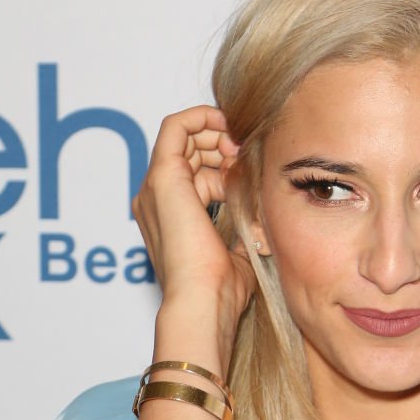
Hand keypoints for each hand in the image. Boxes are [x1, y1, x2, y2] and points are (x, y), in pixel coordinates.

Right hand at [132, 105, 255, 370]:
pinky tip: (229, 128)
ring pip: (184, 135)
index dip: (226, 161)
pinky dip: (202, 117)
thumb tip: (263, 224)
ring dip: (218, 132)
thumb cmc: (221, 290)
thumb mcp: (237, 251)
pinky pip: (176, 126)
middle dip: (223, 142)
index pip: (197, 172)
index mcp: (170, 217)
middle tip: (249, 153)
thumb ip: (242, 231)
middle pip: (190, 150)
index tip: (251, 165)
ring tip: (244, 147)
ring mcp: (156, 187)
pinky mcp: (164, 177)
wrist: (203, 302)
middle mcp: (157, 199)